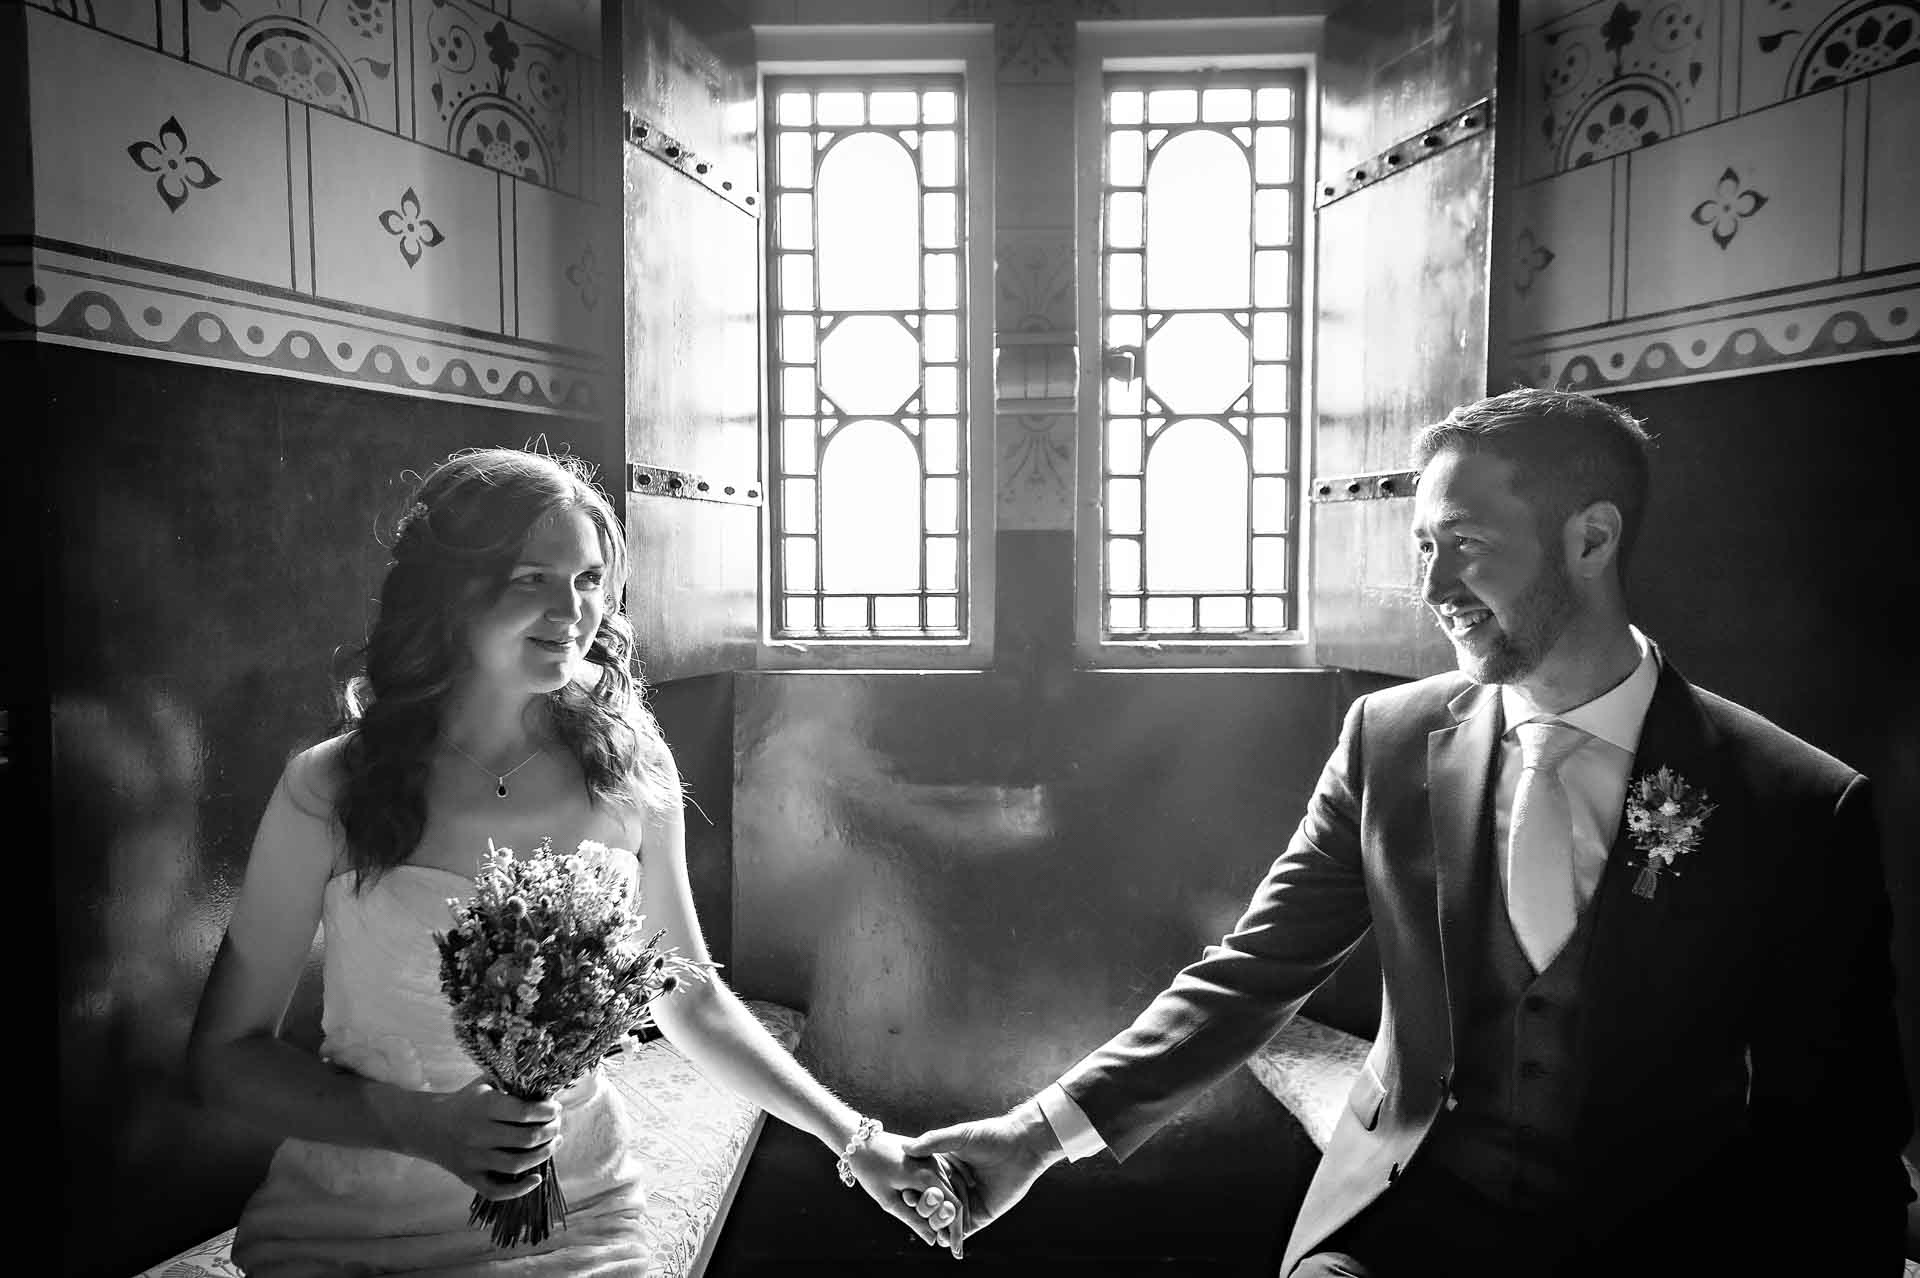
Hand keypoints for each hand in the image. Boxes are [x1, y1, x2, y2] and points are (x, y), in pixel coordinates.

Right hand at [406, 1075, 562, 1200]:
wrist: (426, 1125)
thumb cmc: (465, 1102)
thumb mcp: (485, 1084)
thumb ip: (511, 1082)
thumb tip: (546, 1085)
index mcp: (484, 1107)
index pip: (526, 1112)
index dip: (548, 1111)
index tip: (556, 1108)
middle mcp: (478, 1133)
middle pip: (527, 1139)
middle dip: (551, 1131)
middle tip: (557, 1125)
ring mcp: (473, 1158)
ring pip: (517, 1165)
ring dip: (543, 1155)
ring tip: (554, 1143)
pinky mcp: (468, 1177)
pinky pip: (497, 1191)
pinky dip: (519, 1189)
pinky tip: (536, 1178)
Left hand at [844, 1128, 966, 1253]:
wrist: (861, 1142)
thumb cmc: (870, 1171)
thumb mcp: (889, 1200)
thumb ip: (913, 1220)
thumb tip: (932, 1240)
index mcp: (927, 1176)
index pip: (953, 1206)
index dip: (956, 1231)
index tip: (955, 1251)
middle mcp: (936, 1164)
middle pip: (955, 1197)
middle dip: (955, 1222)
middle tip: (950, 1244)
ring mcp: (934, 1157)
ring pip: (952, 1187)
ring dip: (951, 1208)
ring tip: (946, 1231)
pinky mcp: (930, 1155)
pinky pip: (945, 1177)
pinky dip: (946, 1194)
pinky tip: (941, 1208)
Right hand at [904, 1102, 1063, 1249]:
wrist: (1021, 1146)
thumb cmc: (990, 1135)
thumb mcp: (958, 1136)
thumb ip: (932, 1142)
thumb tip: (905, 1148)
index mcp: (943, 1169)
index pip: (921, 1185)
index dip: (913, 1191)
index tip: (905, 1194)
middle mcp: (952, 1188)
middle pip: (930, 1206)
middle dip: (925, 1208)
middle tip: (926, 1202)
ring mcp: (965, 1202)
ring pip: (943, 1220)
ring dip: (937, 1221)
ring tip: (942, 1212)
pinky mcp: (980, 1215)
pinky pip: (962, 1230)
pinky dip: (952, 1236)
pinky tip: (945, 1238)